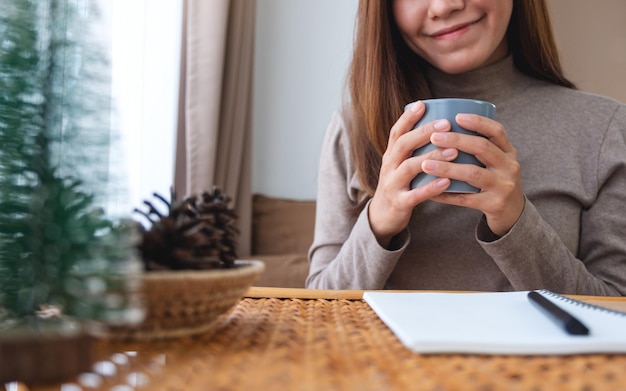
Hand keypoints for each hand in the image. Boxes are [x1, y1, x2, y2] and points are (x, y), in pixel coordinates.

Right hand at [369, 101, 458, 246]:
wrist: (382, 217)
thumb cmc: (399, 186)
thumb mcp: (401, 165)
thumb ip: (414, 149)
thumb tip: (440, 127)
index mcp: (390, 156)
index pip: (396, 132)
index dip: (408, 118)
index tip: (422, 104)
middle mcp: (389, 167)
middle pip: (403, 144)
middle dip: (424, 132)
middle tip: (446, 123)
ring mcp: (392, 185)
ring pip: (409, 167)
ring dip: (431, 157)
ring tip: (453, 151)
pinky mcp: (400, 203)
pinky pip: (416, 195)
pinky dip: (431, 187)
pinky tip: (447, 182)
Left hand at [422, 113, 524, 236]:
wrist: (512, 213)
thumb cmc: (495, 180)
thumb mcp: (496, 161)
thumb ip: (479, 147)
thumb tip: (443, 126)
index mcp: (508, 152)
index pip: (496, 131)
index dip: (477, 122)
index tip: (456, 116)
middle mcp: (509, 166)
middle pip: (483, 148)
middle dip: (456, 141)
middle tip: (434, 137)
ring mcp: (503, 186)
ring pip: (473, 174)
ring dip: (447, 168)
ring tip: (425, 164)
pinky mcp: (493, 204)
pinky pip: (465, 199)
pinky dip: (446, 194)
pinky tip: (429, 191)